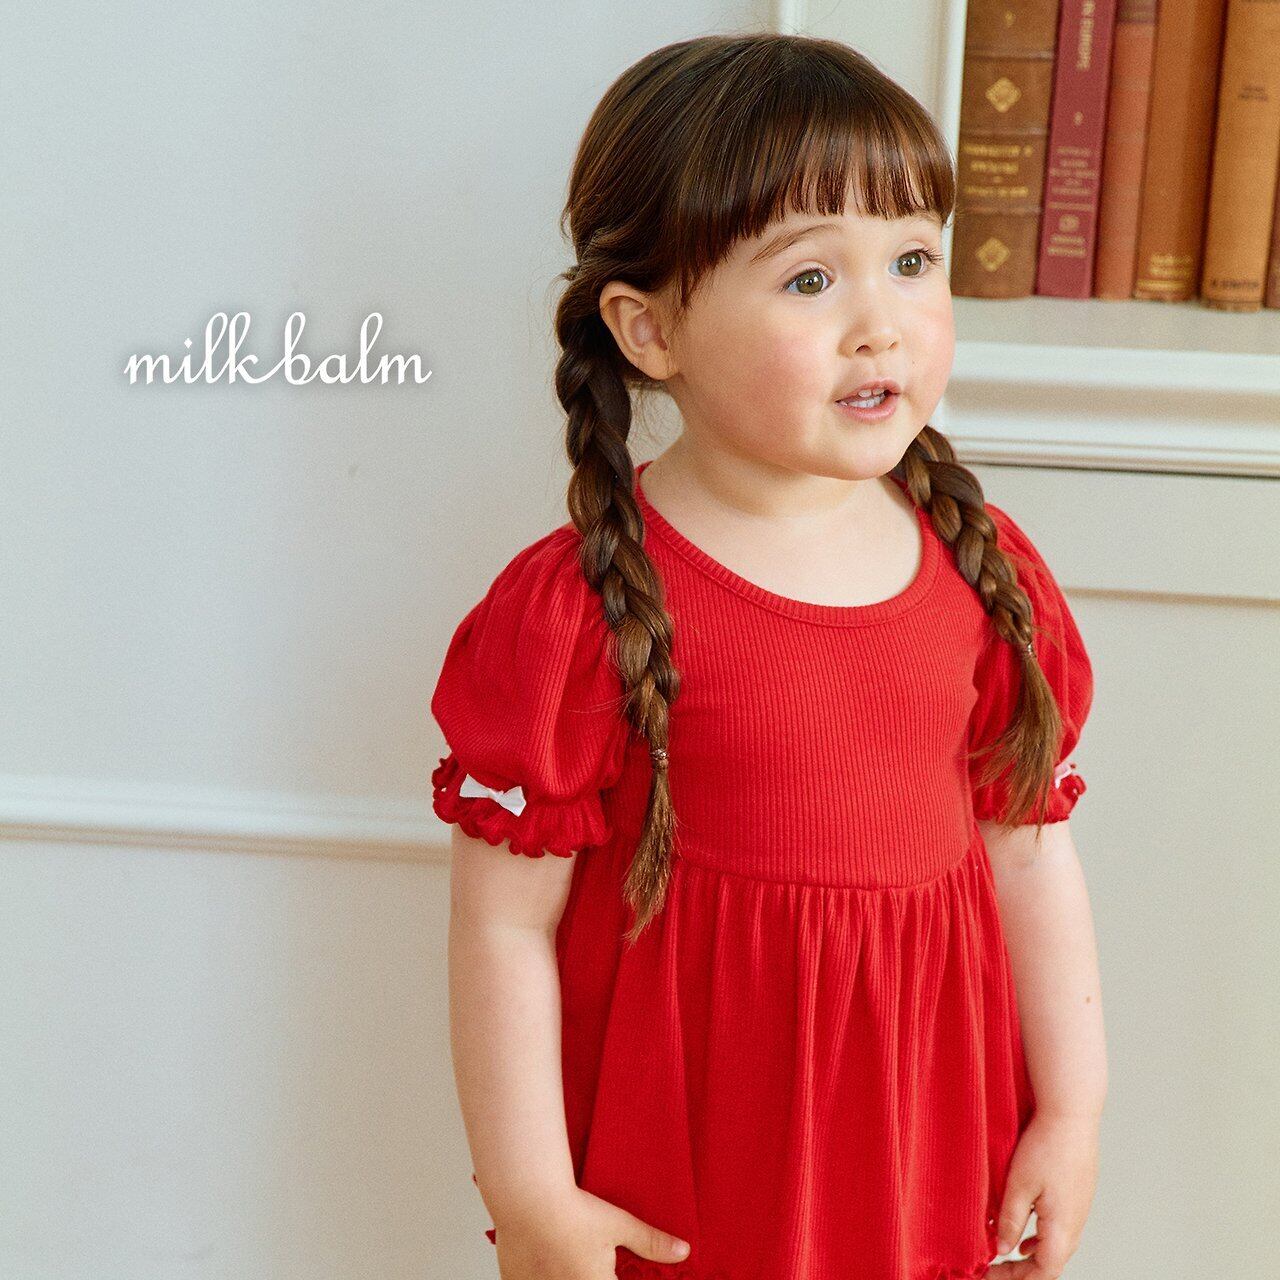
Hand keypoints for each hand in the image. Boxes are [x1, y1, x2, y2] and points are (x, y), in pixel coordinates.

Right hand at [493, 1185, 691, 1278]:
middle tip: (589, 1258)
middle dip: (592, 1274)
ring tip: (566, 1255)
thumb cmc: (573, 1211)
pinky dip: (540, 1275)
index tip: (615, 1269)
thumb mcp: (618, 1225)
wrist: (528, 1196)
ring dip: (566, 1274)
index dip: (617, 1277)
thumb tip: (683, 1251)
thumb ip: (650, 1243)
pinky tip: (543, 1259)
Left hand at [987, 1110, 1099, 1277]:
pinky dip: (1040, 1240)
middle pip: (1050, 1264)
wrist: (1072, 1116)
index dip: (1016, 1279)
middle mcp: (1075, 1225)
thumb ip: (1011, 1221)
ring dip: (1031, 1256)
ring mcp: (1079, 1211)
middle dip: (1021, 1272)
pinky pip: (1059, 1230)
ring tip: (1005, 1258)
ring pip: (1055, 1247)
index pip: (1043, 1273)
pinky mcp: (1077, 1196)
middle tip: (993, 1270)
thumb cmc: (1046, 1146)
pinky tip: (1026, 1235)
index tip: (990, 1275)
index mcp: (1062, 1229)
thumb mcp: (1019, 1185)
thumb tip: (1003, 1250)